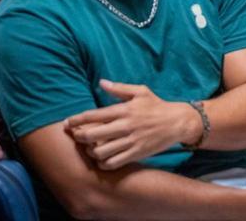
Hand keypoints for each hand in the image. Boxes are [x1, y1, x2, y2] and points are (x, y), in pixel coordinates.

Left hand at [65, 81, 198, 170]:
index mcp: (124, 109)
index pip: (94, 115)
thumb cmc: (157, 105)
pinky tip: (103, 158)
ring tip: (91, 148)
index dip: (76, 120)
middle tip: (77, 137)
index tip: (67, 123)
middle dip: (79, 137)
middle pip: (92, 135)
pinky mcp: (136, 153)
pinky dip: (104, 163)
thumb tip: (101, 82)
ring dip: (91, 151)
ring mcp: (131, 141)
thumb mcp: (140, 92)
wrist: (178, 122)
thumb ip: (119, 88)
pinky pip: (113, 163)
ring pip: (100, 151)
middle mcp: (125, 126)